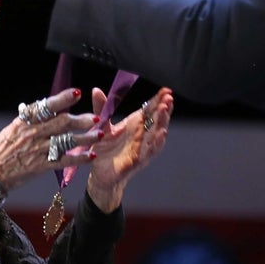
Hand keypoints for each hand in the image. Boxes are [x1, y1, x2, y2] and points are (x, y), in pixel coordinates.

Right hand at [0, 87, 100, 192]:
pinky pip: (64, 160)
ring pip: (67, 141)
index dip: (62, 99)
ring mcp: (37, 149)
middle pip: (62, 122)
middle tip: (95, 117)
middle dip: (81, 119)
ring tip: (99, 134)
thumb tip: (30, 113)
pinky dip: (79, 158)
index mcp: (23, 122)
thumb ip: (22, 123)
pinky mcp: (40, 166)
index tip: (76, 93)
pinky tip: (90, 156)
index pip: (46, 106)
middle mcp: (32, 133)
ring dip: (85, 137)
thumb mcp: (7, 132)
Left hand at [85, 86, 172, 212]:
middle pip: (157, 119)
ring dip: (162, 122)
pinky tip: (162, 133)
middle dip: (164, 108)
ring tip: (165, 110)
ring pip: (156, 133)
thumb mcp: (102, 126)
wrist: (100, 173)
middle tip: (168, 97)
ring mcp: (142, 147)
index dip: (158, 100)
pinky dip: (157, 142)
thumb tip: (96, 90)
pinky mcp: (138, 160)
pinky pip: (150, 151)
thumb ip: (101, 108)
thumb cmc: (104, 149)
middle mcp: (142, 135)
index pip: (150, 109)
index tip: (165, 90)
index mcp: (135, 124)